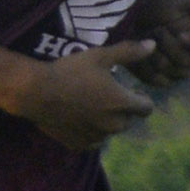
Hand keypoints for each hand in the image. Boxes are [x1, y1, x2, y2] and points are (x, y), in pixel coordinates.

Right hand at [12, 39, 160, 148]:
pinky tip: (79, 119)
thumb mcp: (100, 56)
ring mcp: (95, 137)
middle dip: (123, 110)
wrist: (36, 92)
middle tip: (106, 96)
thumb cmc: (70, 71)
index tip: (129, 90)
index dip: (140, 98)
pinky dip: (90, 132)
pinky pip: (93, 140)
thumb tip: (153, 46)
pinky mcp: (79, 144)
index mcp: (121, 103)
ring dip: (107, 122)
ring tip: (91, 107)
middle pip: (128, 121)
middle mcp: (113, 124)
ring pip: (110, 131)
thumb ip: (129, 52)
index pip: (146, 108)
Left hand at [123, 0, 189, 81]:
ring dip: (155, 52)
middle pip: (188, 62)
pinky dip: (144, 64)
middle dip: (168, 44)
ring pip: (171, 71)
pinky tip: (138, 50)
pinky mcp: (157, 79)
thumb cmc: (157, 5)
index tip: (181, 34)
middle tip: (156, 28)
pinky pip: (156, 79)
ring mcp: (175, 71)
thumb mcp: (183, 0)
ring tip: (146, 36)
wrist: (127, 17)